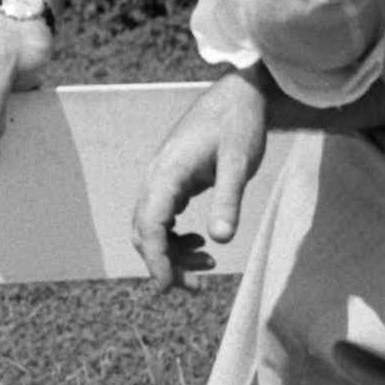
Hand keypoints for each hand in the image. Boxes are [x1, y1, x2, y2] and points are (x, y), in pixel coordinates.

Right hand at [132, 66, 273, 288]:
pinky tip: (202, 243)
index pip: (149, 224)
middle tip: (198, 286)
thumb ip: (229, 199)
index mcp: (167, 172)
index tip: (168, 288)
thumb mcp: (239, 163)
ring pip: (152, 227)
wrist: (238, 96)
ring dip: (173, 252)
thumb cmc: (239, 125)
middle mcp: (157, 176)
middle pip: (145, 231)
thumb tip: (221, 240)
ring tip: (208, 265)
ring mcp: (162, 178)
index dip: (156, 259)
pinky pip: (163, 217)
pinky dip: (176, 237)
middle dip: (165, 263)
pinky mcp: (172, 179)